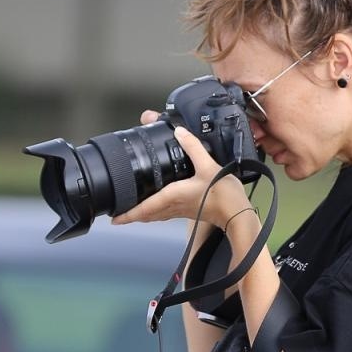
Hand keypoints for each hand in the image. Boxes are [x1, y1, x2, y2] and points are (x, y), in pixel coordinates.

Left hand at [110, 114, 247, 227]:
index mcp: (173, 196)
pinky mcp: (189, 211)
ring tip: (132, 210)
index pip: (144, 209)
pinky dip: (156, 211)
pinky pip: (166, 214)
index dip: (127, 214)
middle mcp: (173, 206)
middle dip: (131, 215)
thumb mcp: (209, 167)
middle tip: (117, 214)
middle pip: (146, 215)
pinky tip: (158, 205)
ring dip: (142, 214)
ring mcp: (181, 211)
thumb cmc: (224, 197)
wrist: (238, 215)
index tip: (113, 219)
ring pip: (155, 216)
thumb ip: (193, 148)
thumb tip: (179, 132)